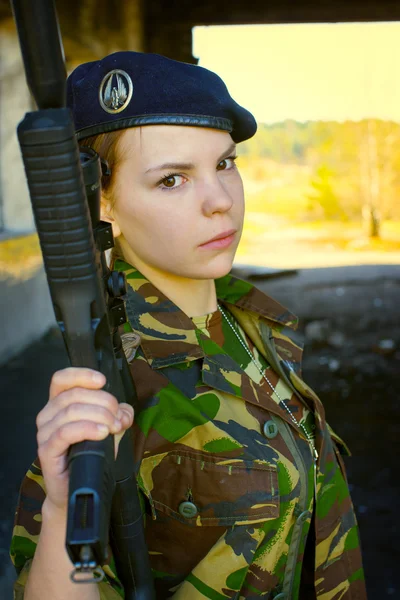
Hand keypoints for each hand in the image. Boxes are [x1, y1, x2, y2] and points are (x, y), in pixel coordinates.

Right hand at [36, 367, 133, 512]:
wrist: (78, 489)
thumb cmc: (90, 456)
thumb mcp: (109, 429)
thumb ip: (118, 415)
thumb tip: (124, 411)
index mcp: (58, 404)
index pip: (61, 379)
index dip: (81, 375)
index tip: (102, 381)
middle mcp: (48, 415)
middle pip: (73, 395)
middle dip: (103, 402)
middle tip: (118, 417)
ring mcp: (45, 433)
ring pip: (71, 411)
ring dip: (99, 416)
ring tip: (114, 428)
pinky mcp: (46, 451)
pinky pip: (65, 432)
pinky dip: (87, 429)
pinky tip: (102, 433)